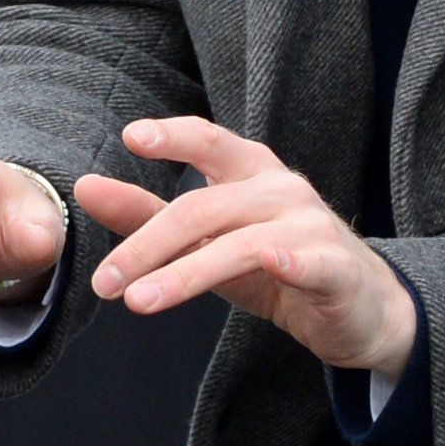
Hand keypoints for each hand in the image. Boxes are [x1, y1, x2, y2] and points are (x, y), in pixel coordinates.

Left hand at [77, 117, 413, 376]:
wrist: (359, 309)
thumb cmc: (275, 264)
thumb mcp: (207, 240)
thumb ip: (149, 215)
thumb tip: (85, 187)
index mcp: (251, 172)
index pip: (209, 141)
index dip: (174, 136)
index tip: (132, 137)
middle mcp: (282, 190)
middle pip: (205, 206)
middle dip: (147, 244)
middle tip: (103, 282)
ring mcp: (311, 228)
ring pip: (241, 243)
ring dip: (185, 273)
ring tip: (138, 302)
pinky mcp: (336, 269)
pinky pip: (308, 263)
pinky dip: (289, 262)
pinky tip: (269, 264)